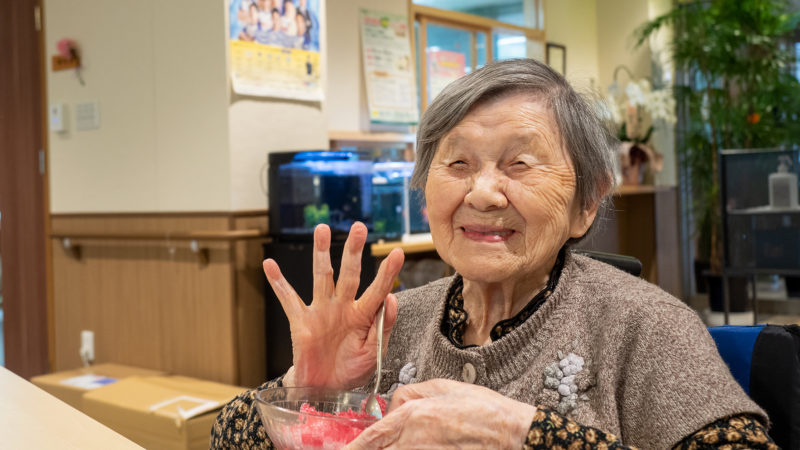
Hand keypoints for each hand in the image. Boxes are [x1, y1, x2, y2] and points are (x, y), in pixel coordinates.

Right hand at [263, 222, 403, 389]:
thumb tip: (391, 297)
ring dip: (321, 252)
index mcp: (363, 315)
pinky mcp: (301, 321)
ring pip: (321, 276)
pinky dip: (278, 282)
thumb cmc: (351, 370)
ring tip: (322, 229)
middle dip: (353, 251)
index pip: (377, 289)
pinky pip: (288, 298)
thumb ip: (384, 326)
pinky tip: (270, 264)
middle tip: (358, 228)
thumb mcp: (374, 353)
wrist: (325, 391)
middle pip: (349, 273)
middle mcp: (342, 307)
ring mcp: (321, 311)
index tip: (398, 253)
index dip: (387, 272)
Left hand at [346, 379, 535, 448]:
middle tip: (372, 444)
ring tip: (410, 442)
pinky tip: (427, 447)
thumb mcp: (442, 387)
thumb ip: (410, 394)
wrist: (512, 434)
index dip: (353, 448)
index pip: (370, 438)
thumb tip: (391, 406)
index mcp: (412, 417)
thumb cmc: (483, 410)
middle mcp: (413, 442)